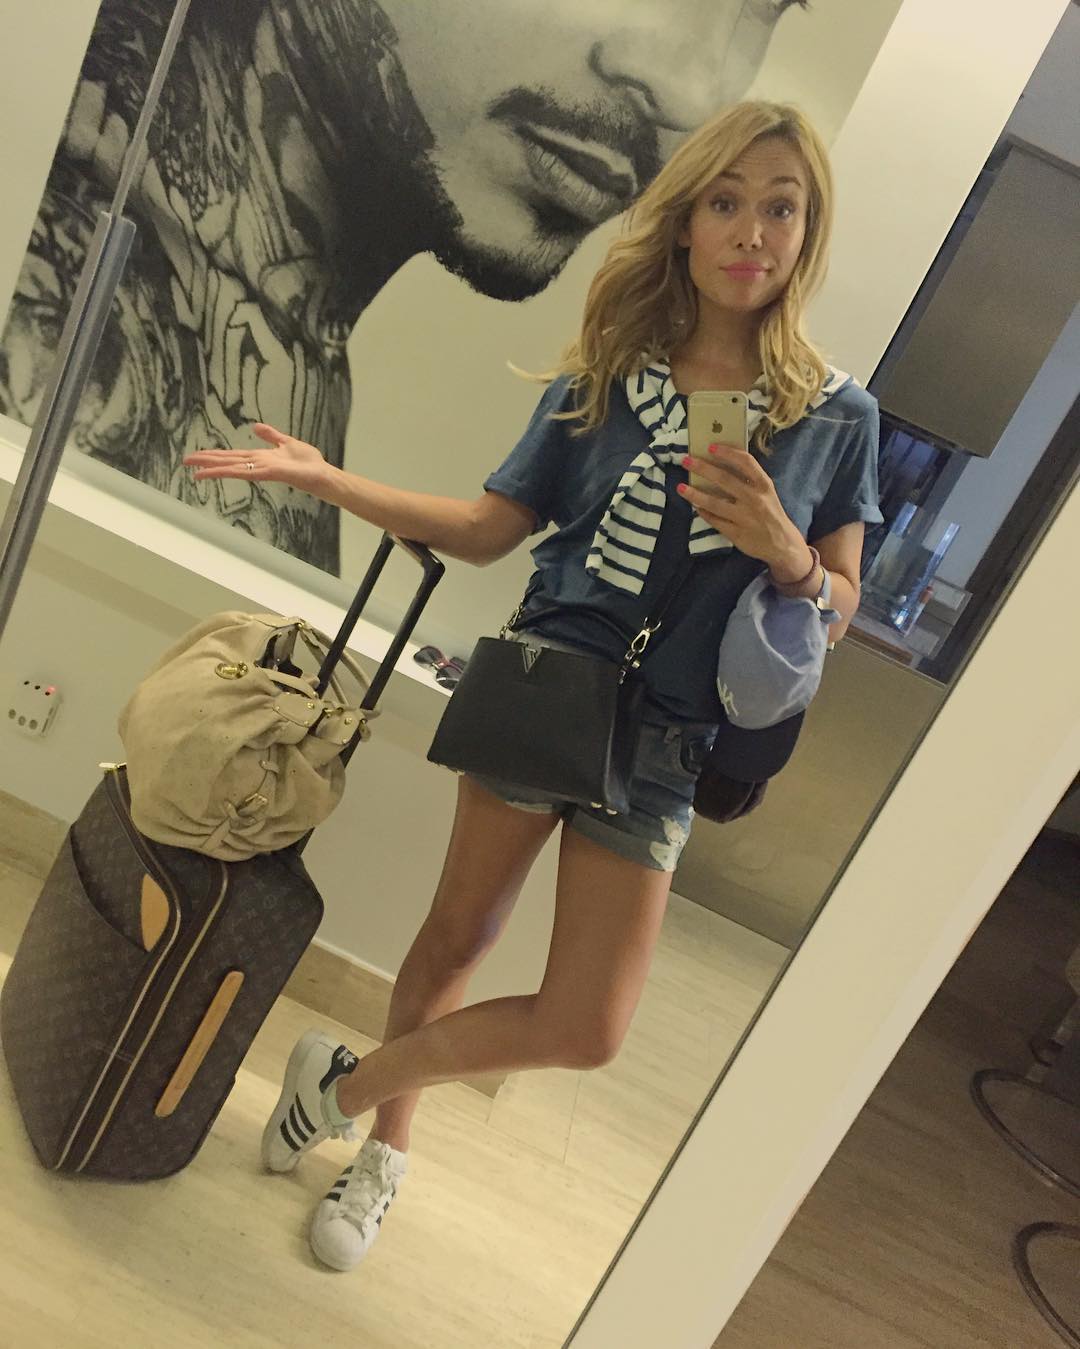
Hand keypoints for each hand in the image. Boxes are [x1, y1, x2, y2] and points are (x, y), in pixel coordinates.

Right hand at [182, 424, 333, 497]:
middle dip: (206, 462)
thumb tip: (255, 427)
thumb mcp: (287, 442)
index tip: (197, 456)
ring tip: (195, 471)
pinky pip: (247, 472)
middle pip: (227, 462)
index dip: (215, 456)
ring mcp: (262, 470)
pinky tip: (220, 473)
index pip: (232, 456)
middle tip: (185, 462)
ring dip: (213, 469)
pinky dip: (232, 472)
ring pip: (232, 468)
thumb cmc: (309, 463)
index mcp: (260, 458)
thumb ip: (271, 436)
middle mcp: (257, 465)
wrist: (323, 474)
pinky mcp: (270, 473)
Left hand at [678, 442, 803, 570]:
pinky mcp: (736, 534)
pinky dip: (703, 513)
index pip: (746, 462)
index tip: (711, 446)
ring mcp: (744, 518)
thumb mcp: (767, 493)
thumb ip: (749, 480)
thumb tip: (721, 464)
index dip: (728, 452)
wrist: (783, 544)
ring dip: (695, 494)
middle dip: (703, 468)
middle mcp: (754, 500)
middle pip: (725, 480)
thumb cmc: (771, 513)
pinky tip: (695, 507)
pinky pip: (715, 521)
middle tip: (686, 460)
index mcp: (764, 486)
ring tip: (680, 487)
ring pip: (714, 503)